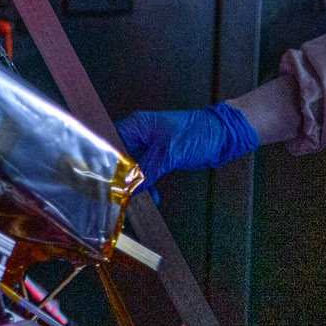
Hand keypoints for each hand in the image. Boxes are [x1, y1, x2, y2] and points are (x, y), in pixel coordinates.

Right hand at [114, 104, 258, 187]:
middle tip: (113, 194)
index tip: (100, 180)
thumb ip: (145, 172)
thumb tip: (127, 189)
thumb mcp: (168, 154)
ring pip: (131, 167)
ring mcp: (149, 146)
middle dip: (116, 176)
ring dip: (132, 183)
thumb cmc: (198, 134)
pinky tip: (152, 197)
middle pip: (117, 157)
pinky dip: (147, 185)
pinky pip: (145, 172)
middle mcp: (139, 134)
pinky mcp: (159, 157)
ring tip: (130, 200)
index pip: (109, 143)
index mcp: (136, 126)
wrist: (224, 136)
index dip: (102, 161)